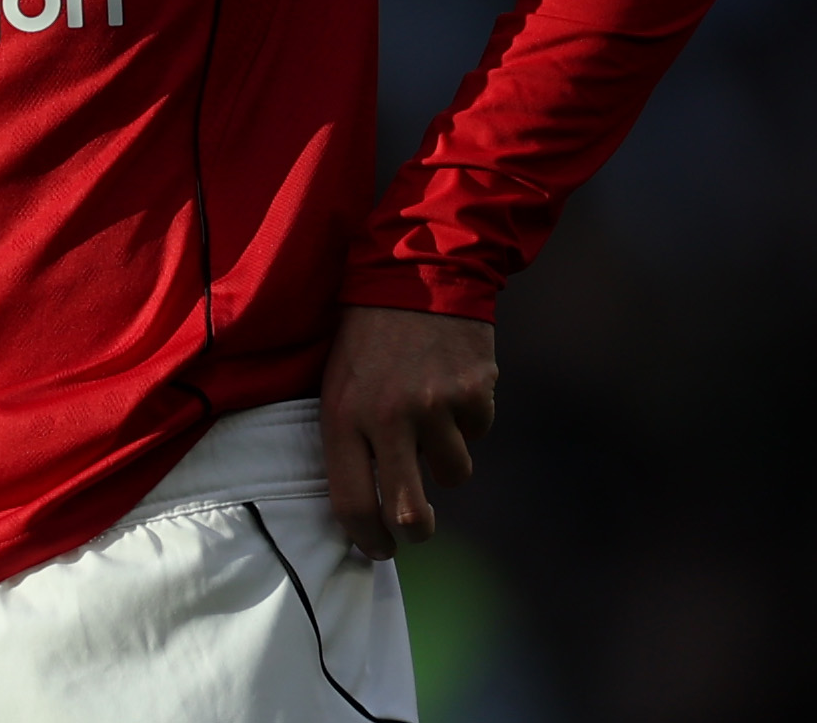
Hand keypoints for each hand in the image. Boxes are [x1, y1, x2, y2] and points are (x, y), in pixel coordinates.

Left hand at [320, 305, 495, 558]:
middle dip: (414, 531)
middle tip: (415, 528)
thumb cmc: (367, 335)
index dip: (367, 539)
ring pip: (453, 473)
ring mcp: (435, 405)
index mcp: (343, 416)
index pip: (351, 503)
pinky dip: (469, 419)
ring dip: (447, 458)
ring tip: (432, 419)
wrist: (415, 269)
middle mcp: (389, 417)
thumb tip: (369, 505)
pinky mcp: (474, 391)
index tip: (378, 548)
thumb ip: (351, 440)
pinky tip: (452, 384)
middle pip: (408, 512)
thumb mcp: (338, 383)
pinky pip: (478, 432)